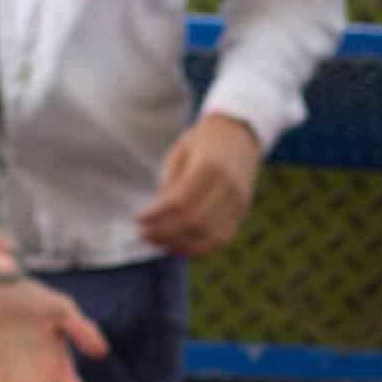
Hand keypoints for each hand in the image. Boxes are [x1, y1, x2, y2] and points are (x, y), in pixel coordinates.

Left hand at [137, 114, 263, 258]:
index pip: (180, 201)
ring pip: (209, 235)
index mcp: (210, 166)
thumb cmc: (203, 142)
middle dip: (165, 232)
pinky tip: (179, 245)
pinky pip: (221, 238)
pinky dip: (199, 247)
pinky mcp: (242, 211)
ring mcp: (238, 201)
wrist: (239, 134)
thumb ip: (170, 184)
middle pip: (194, 221)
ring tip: (158, 242)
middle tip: (144, 234)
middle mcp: (228, 186)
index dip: (157, 215)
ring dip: (181, 244)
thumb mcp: (181, 153)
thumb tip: (157, 217)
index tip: (138, 218)